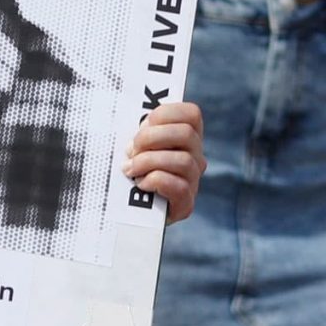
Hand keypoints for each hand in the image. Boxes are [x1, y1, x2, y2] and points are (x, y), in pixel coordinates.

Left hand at [123, 99, 203, 223]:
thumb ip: (139, 131)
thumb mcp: (135, 145)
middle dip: (151, 138)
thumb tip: (129, 125)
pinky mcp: (186, 203)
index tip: (143, 124)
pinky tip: (141, 184)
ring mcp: (193, 180)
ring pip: (183, 160)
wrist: (129, 212)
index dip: (165, 114)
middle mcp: (196, 157)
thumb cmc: (130, 170)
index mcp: (187, 137)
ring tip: (131, 169)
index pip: (191, 114)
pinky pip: (178, 186)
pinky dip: (155, 181)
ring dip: (149, 162)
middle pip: (186, 134)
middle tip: (131, 150)